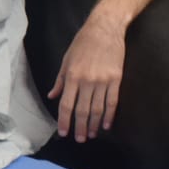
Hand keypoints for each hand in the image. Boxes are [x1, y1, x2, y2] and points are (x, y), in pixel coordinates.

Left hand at [47, 13, 126, 141]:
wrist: (105, 28)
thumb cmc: (82, 43)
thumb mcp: (66, 60)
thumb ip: (60, 80)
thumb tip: (52, 96)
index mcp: (72, 76)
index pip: (67, 105)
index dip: (65, 121)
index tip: (64, 132)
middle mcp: (87, 81)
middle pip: (82, 110)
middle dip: (80, 127)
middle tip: (79, 139)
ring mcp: (103, 81)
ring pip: (98, 109)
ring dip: (94, 124)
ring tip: (91, 135)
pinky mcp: (116, 79)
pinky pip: (112, 102)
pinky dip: (109, 115)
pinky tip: (106, 125)